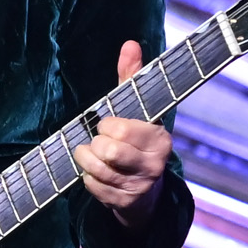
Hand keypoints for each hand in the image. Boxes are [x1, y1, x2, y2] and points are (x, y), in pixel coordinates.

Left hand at [75, 40, 171, 224]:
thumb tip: (129, 44)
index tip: (109, 125)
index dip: (107, 125)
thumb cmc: (137, 141)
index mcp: (160, 138)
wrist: (145, 190)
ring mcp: (141, 186)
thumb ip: (131, 79)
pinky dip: (88, 178)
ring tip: (92, 155)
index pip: (122, 128)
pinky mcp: (125, 203)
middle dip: (96, 143)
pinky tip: (97, 174)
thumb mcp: (138, 110)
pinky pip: (93, 186)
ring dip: (87, 160)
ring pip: (97, 169)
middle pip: (108, 150)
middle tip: (100, 142)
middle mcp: (155, 163)